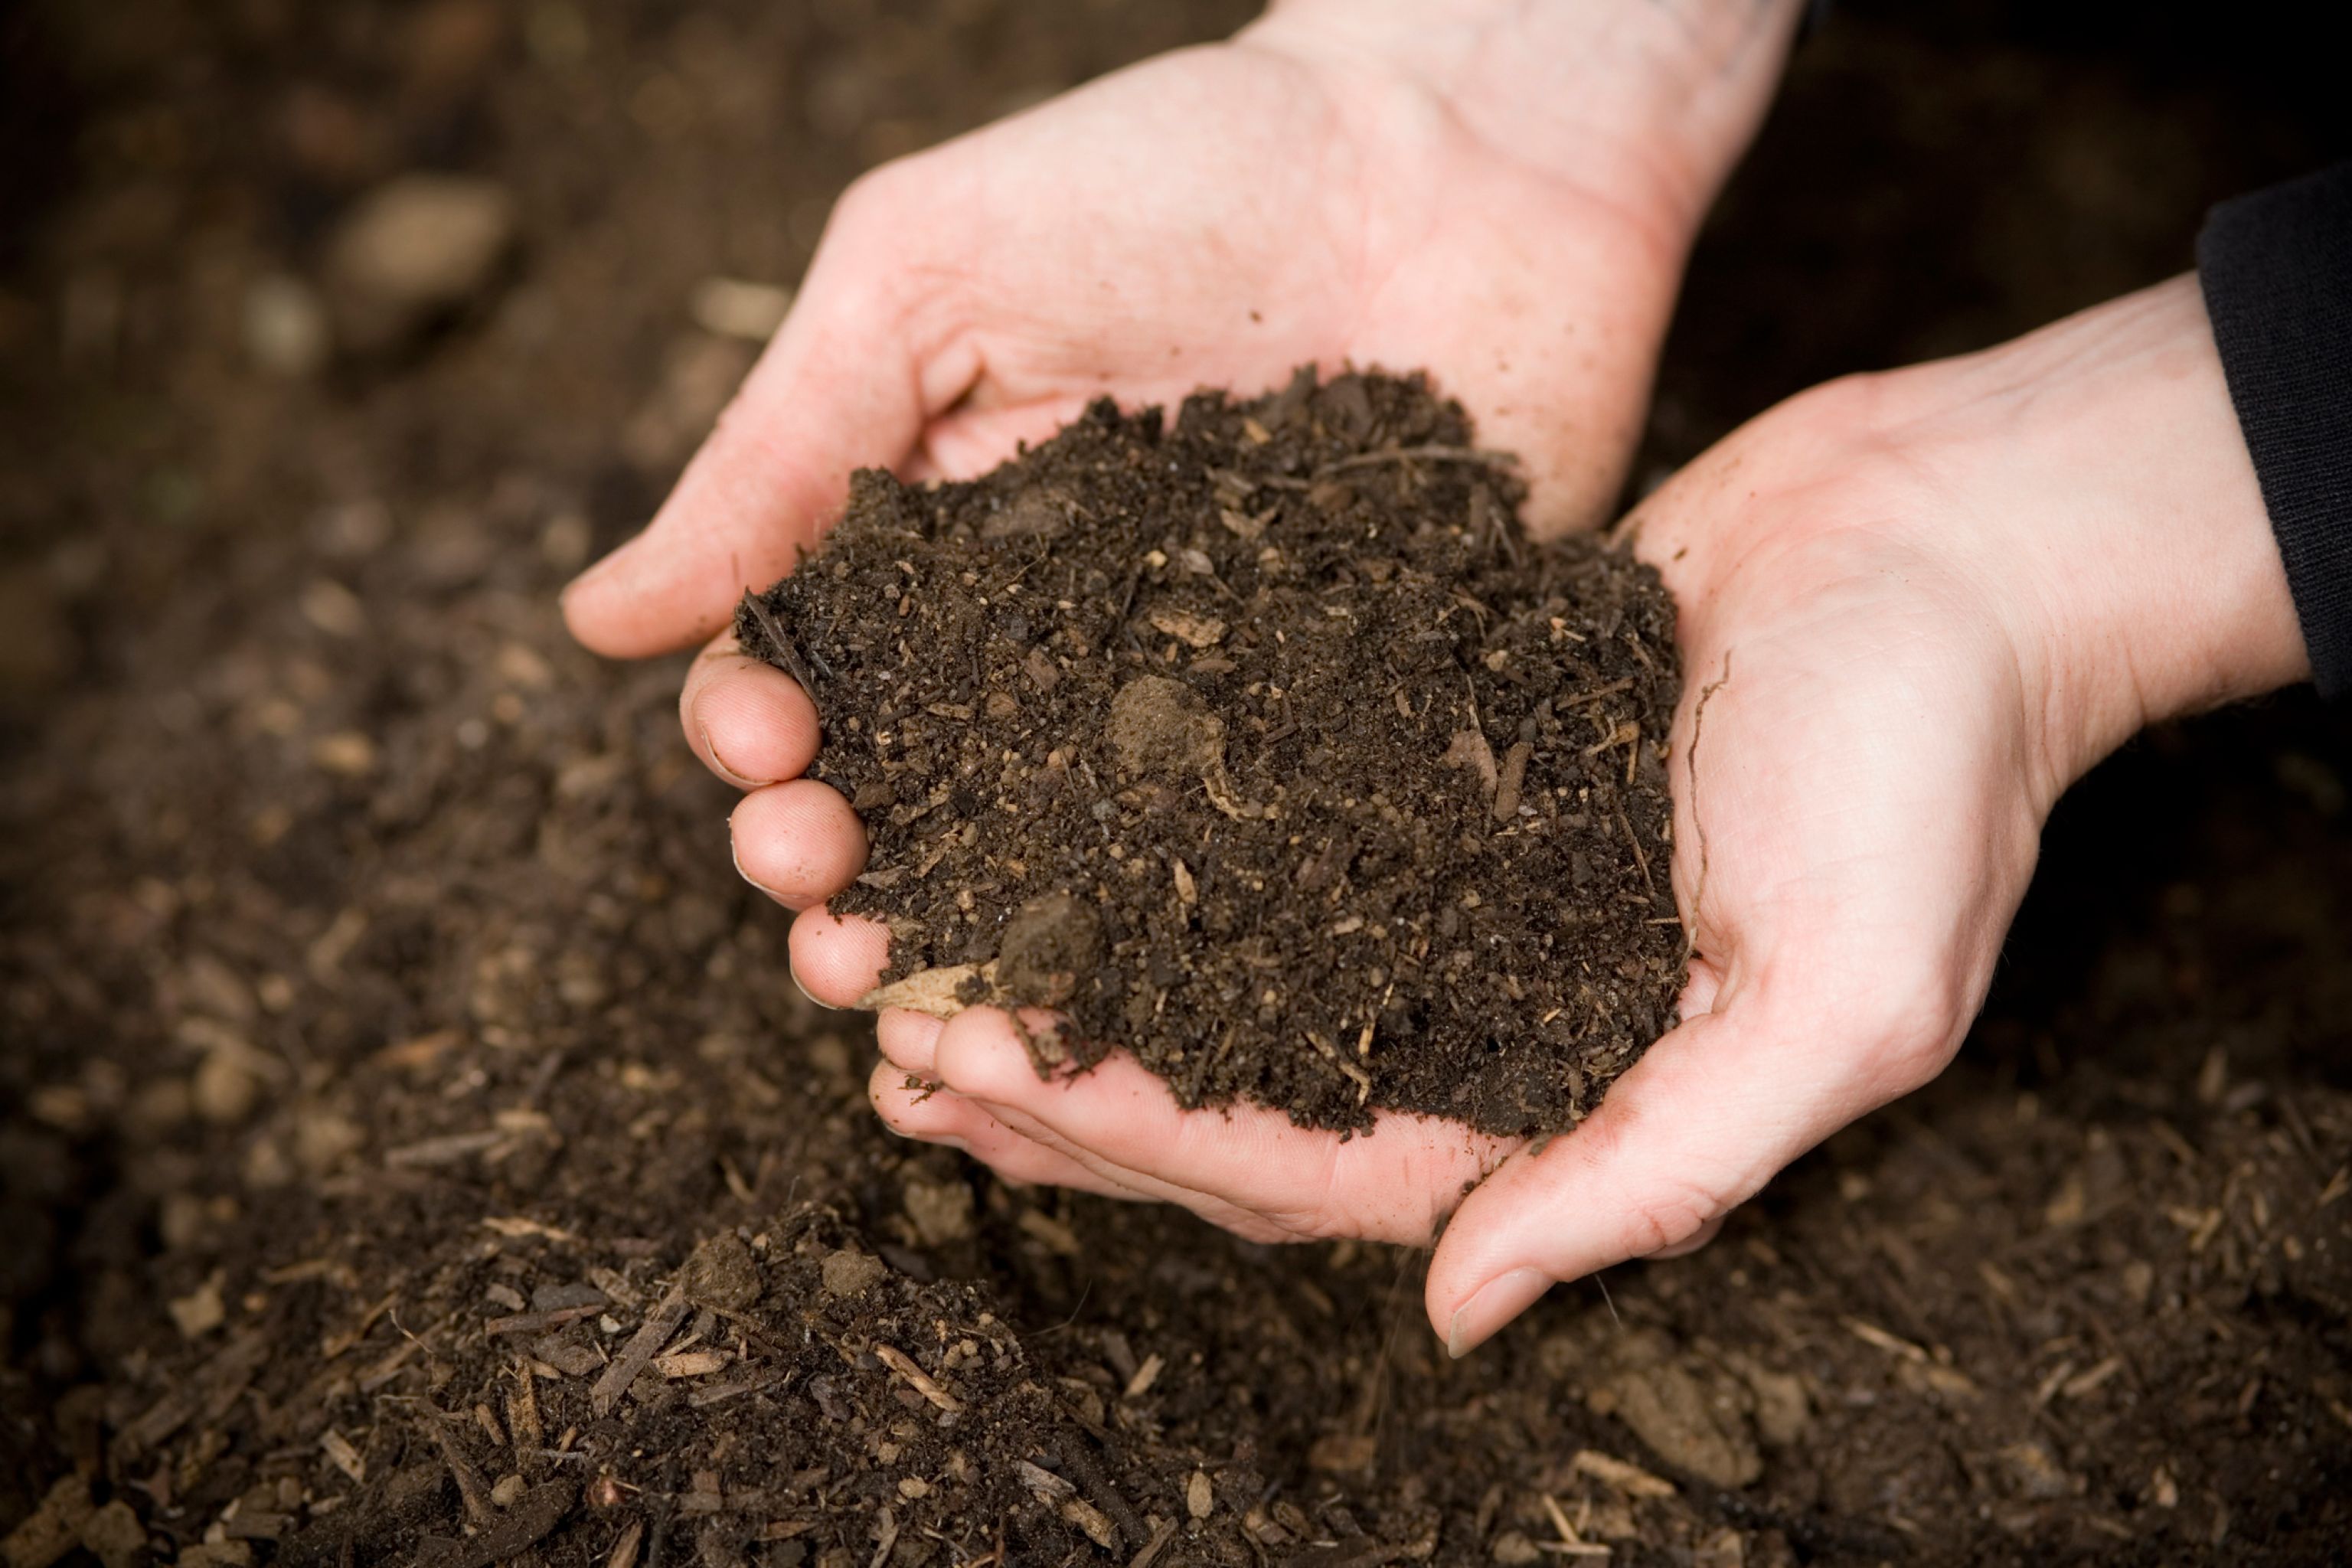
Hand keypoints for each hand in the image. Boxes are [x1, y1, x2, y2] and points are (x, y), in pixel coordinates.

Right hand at [563, 5, 1803, 1246]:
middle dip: (841, 867)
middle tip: (825, 899)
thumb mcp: (933, 269)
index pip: (809, 678)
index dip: (759, 738)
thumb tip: (600, 623)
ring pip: (1054, 867)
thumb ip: (781, 446)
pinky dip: (1168, 949)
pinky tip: (1117, 1005)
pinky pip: (1240, 866)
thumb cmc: (1178, 173)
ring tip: (925, 996)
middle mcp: (1047, 647)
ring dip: (971, 943)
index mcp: (933, 544)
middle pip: (914, 799)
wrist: (1463, 152)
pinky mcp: (1333, 734)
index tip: (764, 753)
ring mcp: (1190, 700)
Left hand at [837, 276, 2304, 1353]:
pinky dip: (1137, 827)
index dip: (1130, 1131)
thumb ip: (1659, 1164)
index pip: (1311, 1161)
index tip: (969, 1068)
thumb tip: (1462, 1319)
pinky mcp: (1432, 755)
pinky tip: (1025, 804)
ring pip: (1218, 957)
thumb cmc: (1929, 760)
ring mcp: (1451, 877)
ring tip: (904, 939)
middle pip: (1234, 1079)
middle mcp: (1489, 999)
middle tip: (889, 1017)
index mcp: (1567, 1089)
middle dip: (1058, 1064)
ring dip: (1068, 960)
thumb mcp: (1843, 999)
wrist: (1949, 539)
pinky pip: (1255, 818)